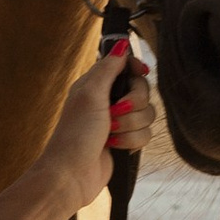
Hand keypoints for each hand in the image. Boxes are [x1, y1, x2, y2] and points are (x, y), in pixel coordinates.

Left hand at [44, 40, 153, 210]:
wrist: (72, 175)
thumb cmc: (75, 135)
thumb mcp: (90, 94)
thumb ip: (108, 68)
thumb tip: (120, 44)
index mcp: (96, 84)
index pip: (126, 66)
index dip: (136, 69)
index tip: (139, 73)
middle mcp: (108, 101)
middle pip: (142, 90)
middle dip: (133, 104)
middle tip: (115, 112)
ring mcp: (118, 122)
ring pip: (147, 114)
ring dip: (131, 126)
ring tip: (111, 134)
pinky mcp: (126, 141)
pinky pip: (145, 134)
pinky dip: (132, 141)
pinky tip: (115, 146)